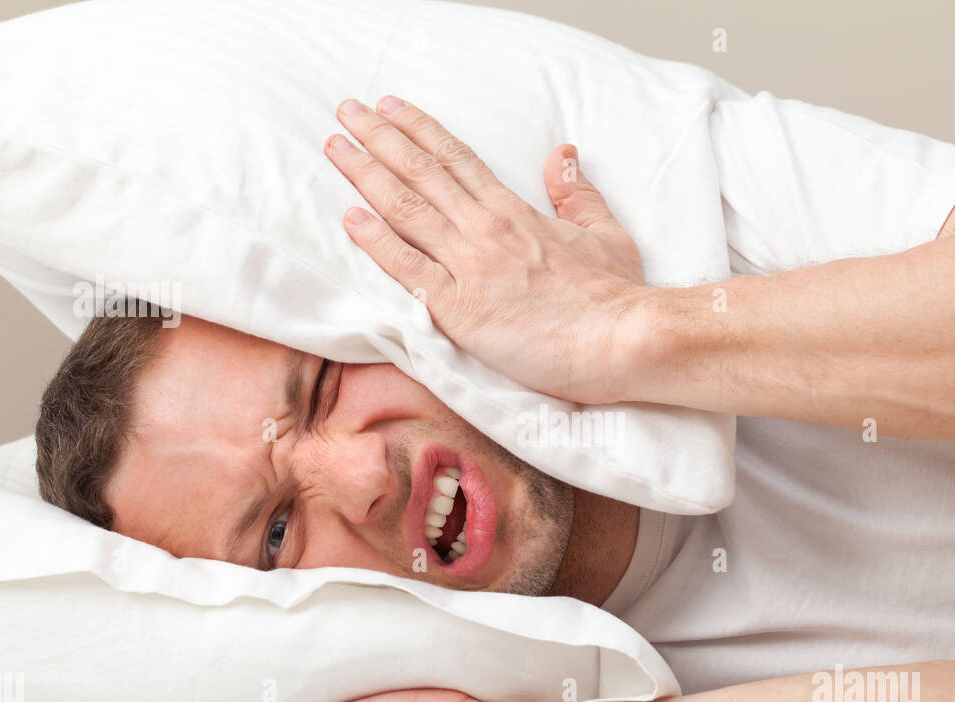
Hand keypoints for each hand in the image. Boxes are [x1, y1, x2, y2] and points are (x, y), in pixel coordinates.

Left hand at [323, 95, 645, 403]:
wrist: (620, 339)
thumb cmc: (616, 297)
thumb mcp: (605, 234)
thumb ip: (577, 195)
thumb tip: (563, 156)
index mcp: (516, 211)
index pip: (456, 158)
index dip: (418, 129)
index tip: (389, 109)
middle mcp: (485, 230)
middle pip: (421, 172)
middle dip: (378, 139)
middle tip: (345, 113)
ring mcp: (469, 267)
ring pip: (406, 210)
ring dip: (366, 175)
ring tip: (335, 149)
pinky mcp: (459, 310)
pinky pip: (408, 270)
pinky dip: (376, 242)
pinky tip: (349, 218)